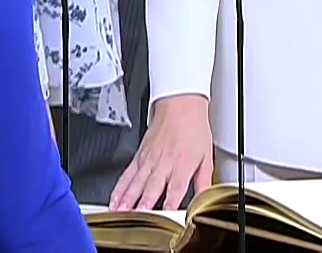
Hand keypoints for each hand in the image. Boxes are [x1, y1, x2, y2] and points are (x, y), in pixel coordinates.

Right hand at [110, 94, 213, 210]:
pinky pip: (127, 174)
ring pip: (136, 182)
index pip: (176, 188)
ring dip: (127, 198)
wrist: (180, 106)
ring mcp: (149, 160)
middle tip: (137, 214)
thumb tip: (205, 200)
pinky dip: (119, 187)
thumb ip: (205, 182)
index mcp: (182, 165)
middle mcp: (164, 163)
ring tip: (120, 211)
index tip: (165, 215)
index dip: (171, 203)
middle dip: (144, 202)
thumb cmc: (194, 130)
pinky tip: (114, 198)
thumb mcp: (207, 157)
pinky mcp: (139, 156)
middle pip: (153, 186)